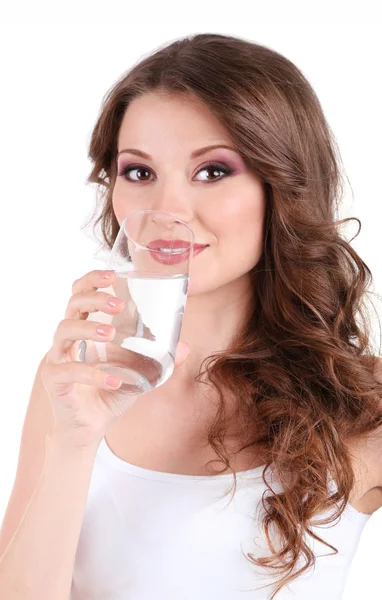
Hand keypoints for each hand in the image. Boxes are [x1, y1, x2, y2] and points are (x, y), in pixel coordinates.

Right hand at [41, 270, 189, 447]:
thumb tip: (186, 347)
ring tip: (110, 332)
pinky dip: (94, 374)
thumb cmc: (110, 391)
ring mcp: (58, 356)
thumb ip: (159, 360)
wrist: (89, 426)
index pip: (81, 293)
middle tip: (119, 304)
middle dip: (95, 298)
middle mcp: (69, 337)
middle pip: (73, 304)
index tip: (112, 274)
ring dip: (88, 327)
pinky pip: (71, 370)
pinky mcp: (54, 379)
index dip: (92, 280)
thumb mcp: (139, 373)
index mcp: (85, 327)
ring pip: (65, 329)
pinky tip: (116, 380)